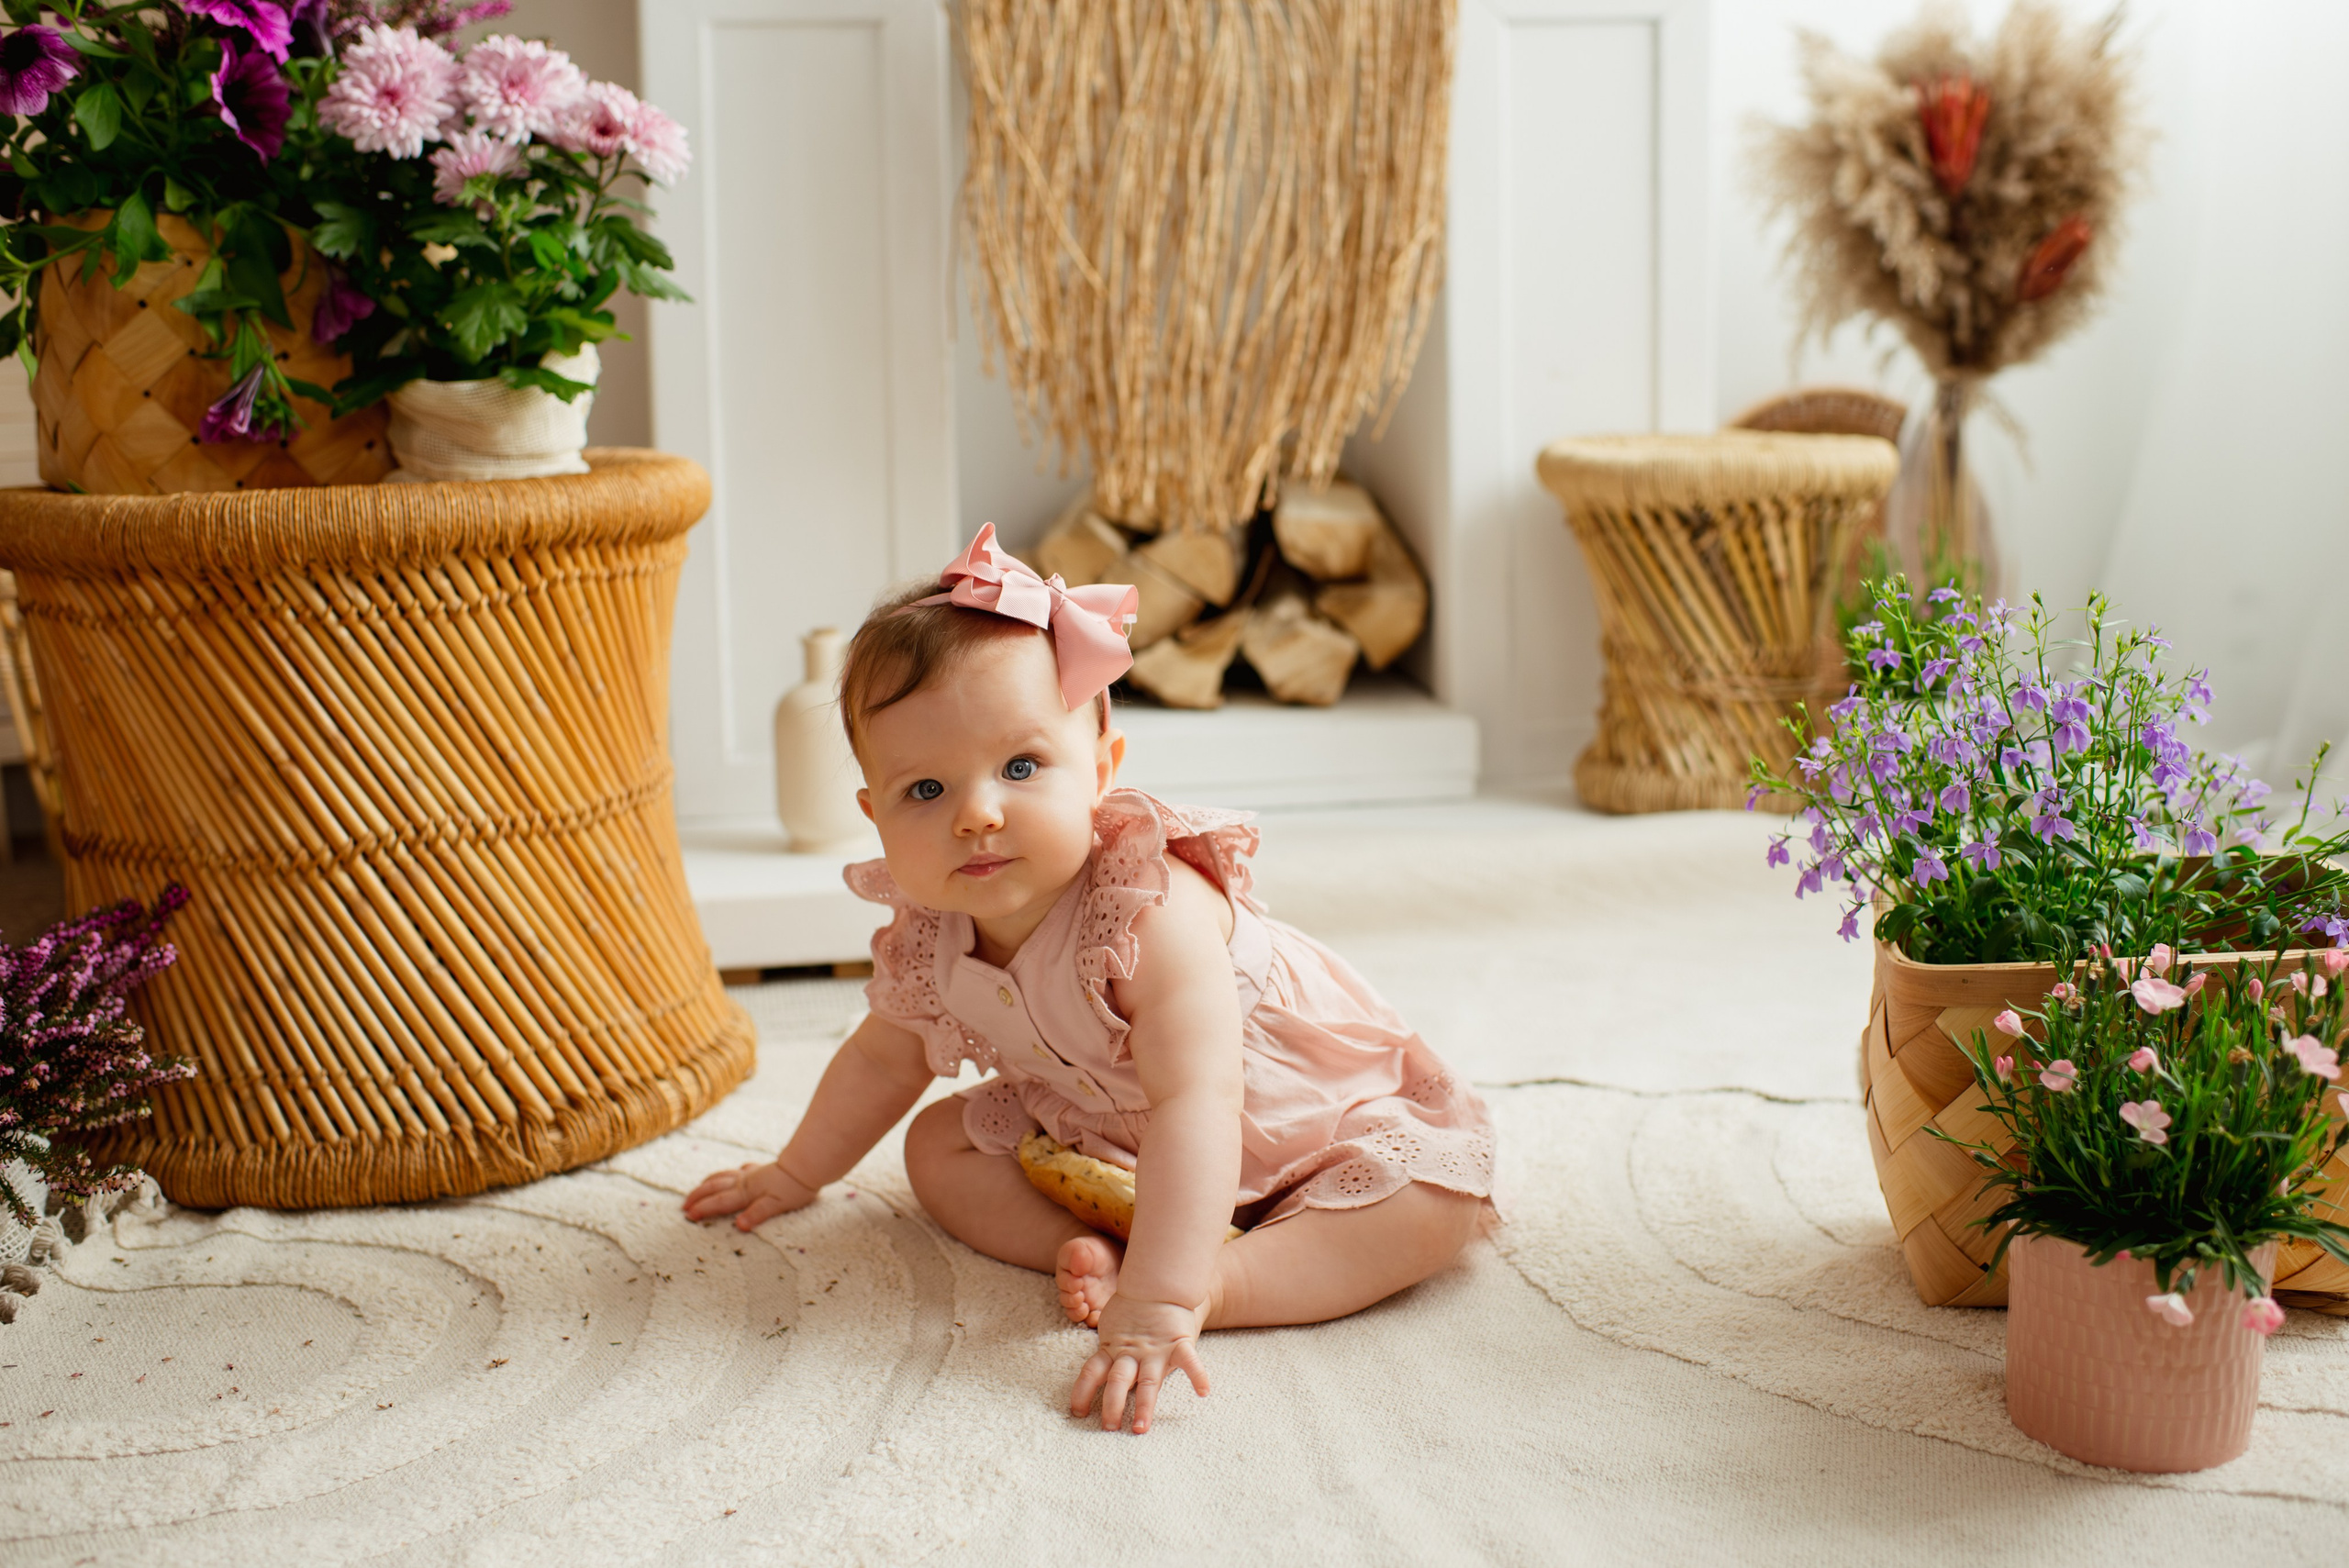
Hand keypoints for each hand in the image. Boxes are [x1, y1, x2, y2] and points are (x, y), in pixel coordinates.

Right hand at [683, 1160, 818, 1229]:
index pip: (719, 1202)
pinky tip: (733, 1175)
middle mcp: (744, 1181)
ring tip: (698, 1189)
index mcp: (746, 1192)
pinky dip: (729, 1174)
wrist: (808, 1165)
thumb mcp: (777, 1205)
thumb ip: (757, 1214)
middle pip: (715, 1187)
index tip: (688, 1216)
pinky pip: (738, 1171)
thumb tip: (738, 1226)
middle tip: (684, 1205)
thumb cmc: (794, 1188)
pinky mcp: (760, 1171)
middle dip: (698, 1196)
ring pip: (723, 1176)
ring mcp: (751, 1174)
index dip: (703, 1209)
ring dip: (707, 1184)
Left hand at [1069, 1293, 1209, 1433]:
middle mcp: (1132, 1353)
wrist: (1159, 1285)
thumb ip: (1107, 1346)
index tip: (1076, 1412)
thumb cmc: (1136, 1311)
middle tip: (1109, 1427)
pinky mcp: (1178, 1343)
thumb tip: (1091, 1368)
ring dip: (1144, 1405)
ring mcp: (1156, 1351)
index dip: (1082, 1390)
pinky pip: (1189, 1361)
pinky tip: (1203, 1392)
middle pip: (1119, 1380)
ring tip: (1141, 1427)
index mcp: (1113, 1349)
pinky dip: (1197, 1375)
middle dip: (1113, 1404)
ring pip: (1148, 1381)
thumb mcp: (1115, 1327)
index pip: (1093, 1371)